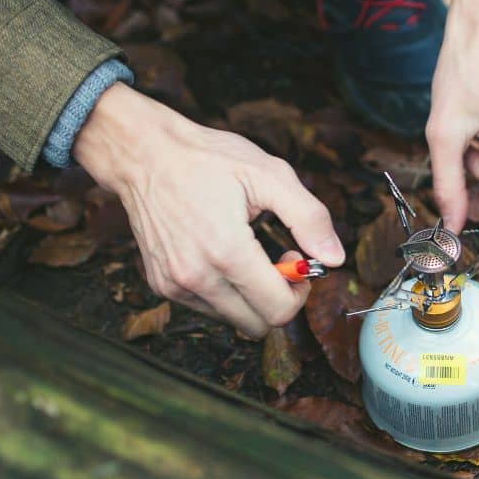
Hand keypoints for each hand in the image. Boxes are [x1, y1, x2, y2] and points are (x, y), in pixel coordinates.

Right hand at [74, 83, 344, 337]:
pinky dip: (224, 291)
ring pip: (233, 320)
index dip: (300, 292)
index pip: (278, 310)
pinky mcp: (161, 284)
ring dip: (250, 297)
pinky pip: (207, 308)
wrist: (144, 153)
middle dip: (277, 298)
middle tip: (276, 259)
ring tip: (247, 254)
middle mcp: (196, 277)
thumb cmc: (207, 159)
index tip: (296, 260)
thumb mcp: (269, 174)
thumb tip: (335, 259)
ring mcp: (174, 284)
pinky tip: (221, 255)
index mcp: (227, 251)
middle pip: (257, 325)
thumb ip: (309, 218)